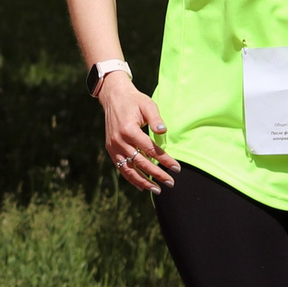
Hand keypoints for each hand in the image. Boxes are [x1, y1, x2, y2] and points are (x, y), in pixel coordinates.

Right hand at [98, 73, 178, 192]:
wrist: (113, 97)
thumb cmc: (134, 101)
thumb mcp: (147, 105)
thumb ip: (156, 118)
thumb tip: (163, 131)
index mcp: (129, 130)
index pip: (150, 150)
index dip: (164, 160)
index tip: (177, 168)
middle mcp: (119, 141)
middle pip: (140, 162)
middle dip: (157, 174)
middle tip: (171, 182)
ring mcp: (113, 146)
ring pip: (128, 169)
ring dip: (143, 181)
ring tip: (157, 190)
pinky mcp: (110, 149)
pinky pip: (121, 167)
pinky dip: (130, 178)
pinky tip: (141, 186)